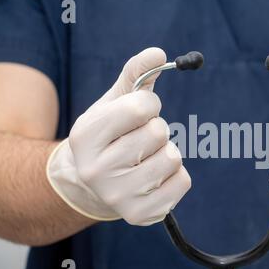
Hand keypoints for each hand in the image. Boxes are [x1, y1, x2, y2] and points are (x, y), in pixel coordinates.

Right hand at [47, 47, 190, 225]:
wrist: (93, 184)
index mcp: (85, 136)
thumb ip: (135, 75)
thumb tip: (158, 53)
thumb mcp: (114, 103)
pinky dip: (177, 175)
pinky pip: (183, 182)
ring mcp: (118, 196)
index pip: (140, 107)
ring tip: (147, 158)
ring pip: (173, 158)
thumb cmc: (109, 137)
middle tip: (141, 140)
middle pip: (158, 133)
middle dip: (156, 129)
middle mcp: (97, 170)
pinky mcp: (140, 215)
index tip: (140, 113)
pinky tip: (156, 177)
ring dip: (167, 152)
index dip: (148, 104)